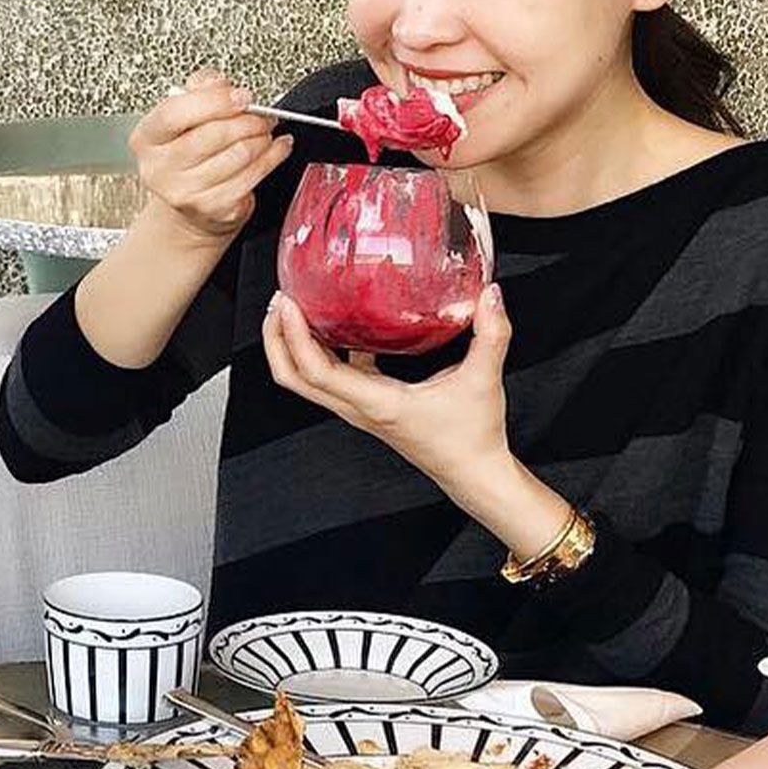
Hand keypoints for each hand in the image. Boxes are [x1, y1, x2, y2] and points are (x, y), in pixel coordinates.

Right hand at [132, 70, 294, 247]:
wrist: (187, 200)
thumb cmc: (186, 152)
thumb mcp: (184, 115)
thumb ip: (200, 89)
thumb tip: (220, 84)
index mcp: (147, 138)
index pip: (175, 114)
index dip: (214, 102)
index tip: (241, 96)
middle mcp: (159, 168)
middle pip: (213, 135)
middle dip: (247, 121)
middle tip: (262, 115)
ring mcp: (185, 192)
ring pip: (238, 156)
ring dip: (262, 139)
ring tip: (266, 132)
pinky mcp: (212, 208)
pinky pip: (251, 178)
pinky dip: (271, 159)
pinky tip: (275, 150)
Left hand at [260, 285, 514, 493]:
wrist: (474, 473)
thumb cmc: (473, 436)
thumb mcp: (484, 380)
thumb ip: (491, 335)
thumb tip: (490, 295)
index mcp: (376, 402)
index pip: (315, 371)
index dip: (294, 335)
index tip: (289, 302)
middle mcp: (357, 408)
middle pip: (292, 377)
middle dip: (276, 338)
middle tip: (279, 299)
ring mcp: (357, 409)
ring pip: (305, 379)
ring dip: (291, 344)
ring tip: (294, 306)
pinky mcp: (366, 405)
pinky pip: (331, 376)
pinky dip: (321, 350)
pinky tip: (337, 322)